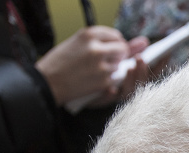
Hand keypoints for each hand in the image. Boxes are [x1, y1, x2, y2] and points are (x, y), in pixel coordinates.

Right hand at [35, 27, 149, 105]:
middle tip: (104, 59)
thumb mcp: (77, 43)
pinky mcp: (104, 81)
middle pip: (122, 49)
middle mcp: (97, 48)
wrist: (47, 82)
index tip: (109, 47)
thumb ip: (104, 41)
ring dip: (112, 67)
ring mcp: (102, 65)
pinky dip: (108, 78)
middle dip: (118, 54)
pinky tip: (93, 78)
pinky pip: (115, 77)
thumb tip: (142, 43)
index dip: (114, 42)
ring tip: (93, 69)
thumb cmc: (60, 62)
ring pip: (120, 64)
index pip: (115, 35)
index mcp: (88, 35)